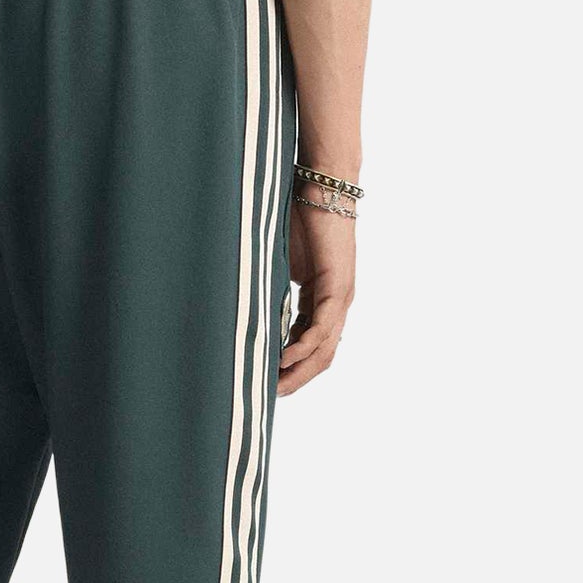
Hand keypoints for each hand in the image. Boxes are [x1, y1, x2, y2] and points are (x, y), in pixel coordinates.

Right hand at [278, 197, 354, 395]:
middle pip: (321, 356)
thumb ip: (270, 286)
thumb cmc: (299, 214)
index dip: (292, 367)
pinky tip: (285, 360)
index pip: (311, 344)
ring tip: (277, 387)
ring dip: (300, 371)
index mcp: (323, 298)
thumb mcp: (280, 261)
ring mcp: (340, 297)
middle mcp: (337, 302)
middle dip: (297, 379)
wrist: (322, 185)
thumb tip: (242, 302)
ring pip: (324, 348)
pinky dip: (303, 347)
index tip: (269, 382)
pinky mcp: (337, 287)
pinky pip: (322, 328)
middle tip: (271, 397)